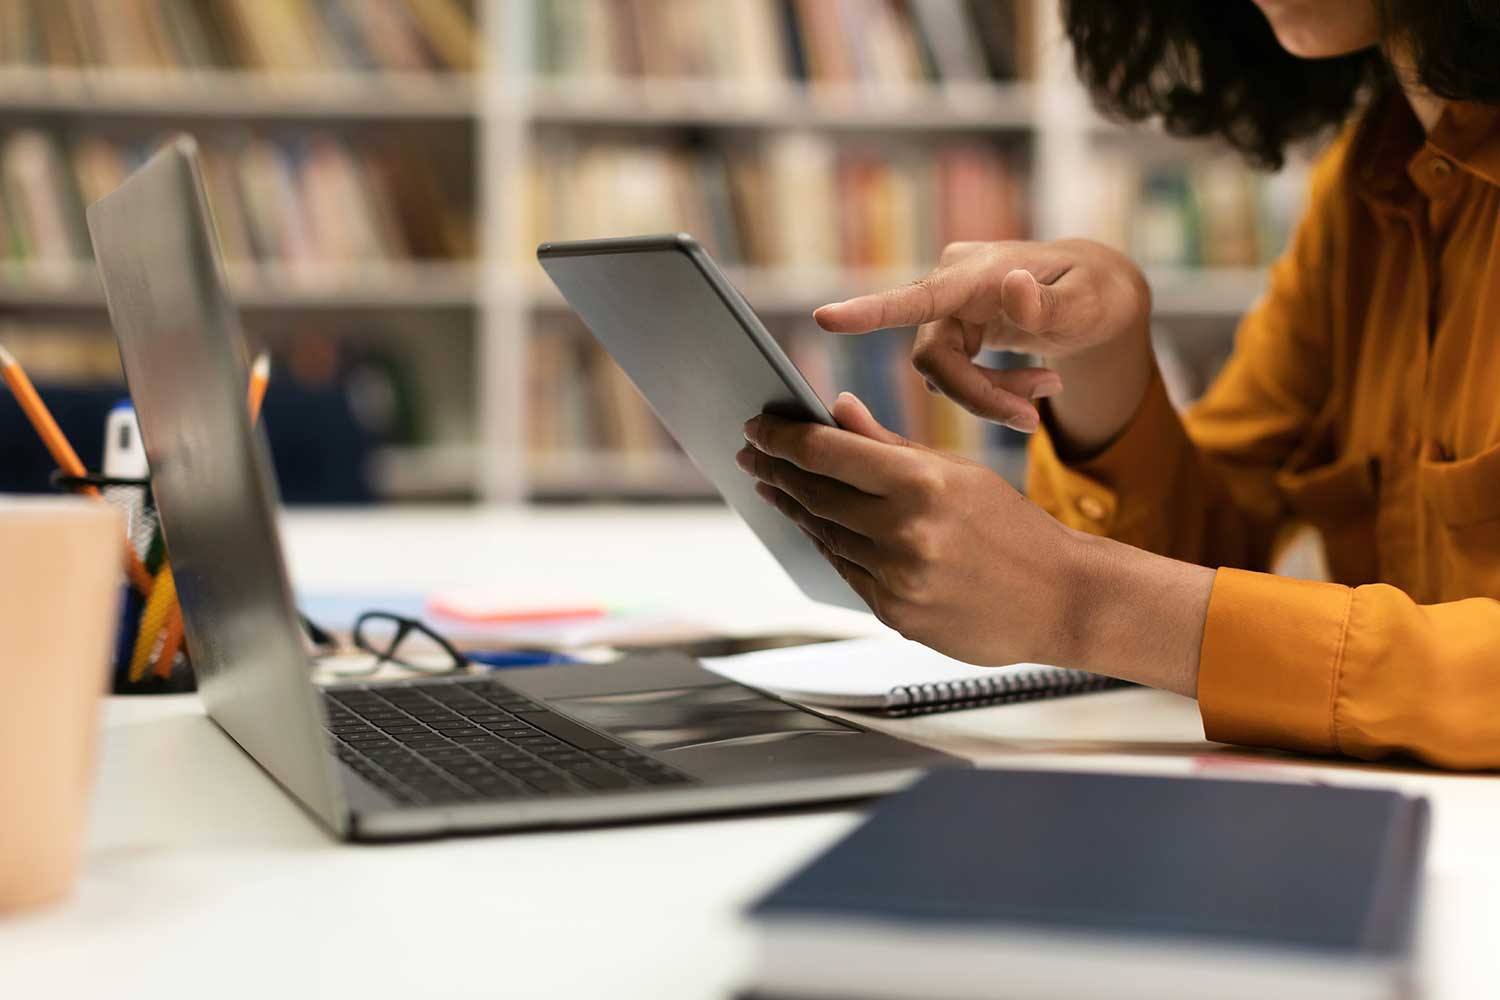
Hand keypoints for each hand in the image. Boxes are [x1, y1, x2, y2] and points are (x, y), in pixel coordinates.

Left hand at [738, 392, 1083, 666]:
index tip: (757, 426)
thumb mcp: (957, 471)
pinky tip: (815, 526)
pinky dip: (828, 545)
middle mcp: (903, 532)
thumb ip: (888, 445)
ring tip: (775, 486)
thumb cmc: (1012, 527)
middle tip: (753, 454)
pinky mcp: (895, 616)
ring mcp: (897, 579)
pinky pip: (847, 572)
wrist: (1061, 599)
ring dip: (794, 508)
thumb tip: (834, 411)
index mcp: (920, 483)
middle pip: (815, 495)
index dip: (782, 437)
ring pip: (824, 536)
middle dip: (777, 470)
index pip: (826, 453)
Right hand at [812, 239, 1151, 435]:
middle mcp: (951, 284)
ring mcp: (948, 309)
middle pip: (934, 359)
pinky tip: (1034, 387)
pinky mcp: (953, 331)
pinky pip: (955, 376)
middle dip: (981, 395)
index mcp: (977, 270)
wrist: (1099, 295)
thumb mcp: (1088, 303)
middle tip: (1034, 416)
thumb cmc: (1096, 291)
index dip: (870, 312)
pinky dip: (992, 391)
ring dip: (992, 395)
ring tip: (1047, 391)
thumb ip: (1048, 304)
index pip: (917, 297)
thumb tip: (1011, 289)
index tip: (825, 318)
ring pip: (944, 374)